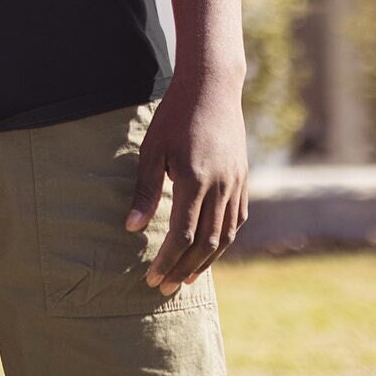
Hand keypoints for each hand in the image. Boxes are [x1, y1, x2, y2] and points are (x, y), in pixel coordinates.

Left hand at [124, 72, 248, 294]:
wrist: (212, 88)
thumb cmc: (174, 117)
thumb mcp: (152, 150)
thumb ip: (145, 191)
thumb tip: (131, 229)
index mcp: (195, 180)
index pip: (182, 235)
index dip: (167, 260)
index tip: (152, 278)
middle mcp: (220, 187)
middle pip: (206, 242)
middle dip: (183, 268)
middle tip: (165, 287)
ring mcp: (236, 184)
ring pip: (226, 235)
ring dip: (206, 261)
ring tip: (187, 278)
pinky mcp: (243, 179)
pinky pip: (237, 219)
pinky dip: (225, 240)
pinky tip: (211, 250)